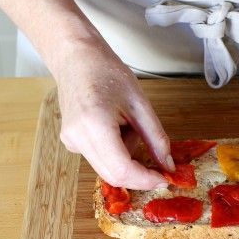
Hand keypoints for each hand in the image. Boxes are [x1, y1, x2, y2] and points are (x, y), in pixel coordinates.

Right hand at [53, 36, 174, 189]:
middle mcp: (77, 139)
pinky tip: (116, 125)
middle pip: (113, 175)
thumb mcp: (140, 105)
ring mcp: (71, 142)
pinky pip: (100, 157)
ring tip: (129, 124)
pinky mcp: (71, 143)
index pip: (122, 170)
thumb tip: (168, 166)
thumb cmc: (109, 73)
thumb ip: (156, 138)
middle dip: (140, 174)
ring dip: (128, 156)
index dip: (146, 180)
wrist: (77, 59)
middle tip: (160, 163)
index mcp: (94, 126)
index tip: (166, 178)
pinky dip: (117, 149)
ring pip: (107, 168)